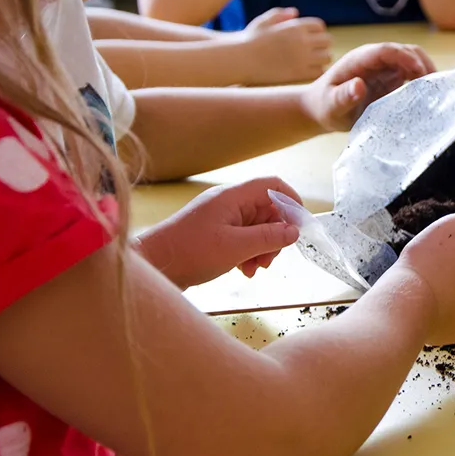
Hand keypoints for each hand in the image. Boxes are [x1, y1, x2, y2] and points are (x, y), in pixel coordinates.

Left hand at [135, 178, 301, 289]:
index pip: (273, 185)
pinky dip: (249, 253)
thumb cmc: (189, 252)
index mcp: (233, 196)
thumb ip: (268, 237)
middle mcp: (228, 203)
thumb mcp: (236, 247)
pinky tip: (244, 270)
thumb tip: (294, 231)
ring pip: (256, 227)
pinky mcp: (214, 234)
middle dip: (276, 234)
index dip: (292, 201)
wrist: (152, 266)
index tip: (302, 224)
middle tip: (272, 258)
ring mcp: (220, 218)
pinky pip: (242, 238)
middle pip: (267, 209)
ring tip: (255, 268)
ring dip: (263, 247)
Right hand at [235, 8, 332, 84]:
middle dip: (321, 45)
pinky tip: (307, 71)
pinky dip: (316, 71)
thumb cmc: (249, 40)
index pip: (319, 26)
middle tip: (313, 51)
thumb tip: (295, 12)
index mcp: (294, 26)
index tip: (310, 38)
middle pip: (327, 41)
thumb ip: (279, 15)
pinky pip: (319, 71)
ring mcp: (302, 57)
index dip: (316, 32)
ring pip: (327, 56)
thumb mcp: (263, 22)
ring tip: (311, 62)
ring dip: (321, 59)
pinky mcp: (299, 73)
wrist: (240, 60)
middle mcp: (302, 40)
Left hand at [301, 42, 435, 131]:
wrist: (321, 110)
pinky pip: (412, 75)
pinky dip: (423, 82)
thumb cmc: (324, 106)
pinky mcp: (391, 80)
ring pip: (412, 60)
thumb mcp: (331, 105)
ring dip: (426, 71)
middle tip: (434, 84)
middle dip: (422, 62)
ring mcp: (385, 69)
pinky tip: (429, 95)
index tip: (419, 70)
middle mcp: (375, 60)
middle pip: (405, 51)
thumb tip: (359, 85)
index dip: (404, 57)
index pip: (386, 51)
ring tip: (436, 90)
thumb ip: (343, 96)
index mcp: (360, 60)